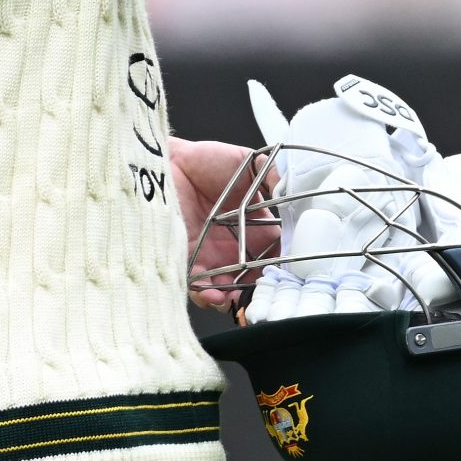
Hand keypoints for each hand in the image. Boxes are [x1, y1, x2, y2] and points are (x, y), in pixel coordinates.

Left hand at [173, 137, 279, 307]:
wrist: (169, 162)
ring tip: (234, 299)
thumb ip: (273, 174)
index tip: (288, 274)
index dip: (283, 267)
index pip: (277, 256)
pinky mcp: (189, 260)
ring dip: (233, 299)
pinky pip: (199, 286)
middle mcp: (237, 247)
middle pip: (254, 279)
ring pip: (228, 288)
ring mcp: (214, 256)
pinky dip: (207, 295)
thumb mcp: (249, 162)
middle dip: (258, 292)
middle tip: (261, 295)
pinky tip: (213, 295)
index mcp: (257, 229)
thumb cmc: (206, 160)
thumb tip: (291, 188)